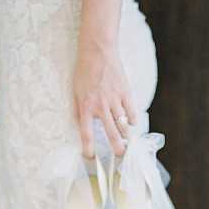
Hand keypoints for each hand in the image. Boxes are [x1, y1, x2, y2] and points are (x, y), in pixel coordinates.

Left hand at [73, 42, 136, 157]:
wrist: (98, 50)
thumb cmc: (84, 71)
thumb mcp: (75, 91)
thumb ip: (77, 110)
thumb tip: (80, 126)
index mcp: (86, 107)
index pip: (87, 133)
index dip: (88, 148)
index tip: (90, 157)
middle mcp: (101, 105)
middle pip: (111, 133)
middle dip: (117, 148)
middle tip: (120, 156)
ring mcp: (115, 99)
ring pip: (123, 124)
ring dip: (126, 136)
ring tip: (128, 143)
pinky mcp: (125, 91)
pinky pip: (132, 111)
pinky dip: (133, 119)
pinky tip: (132, 124)